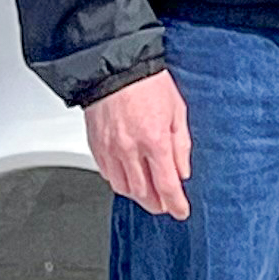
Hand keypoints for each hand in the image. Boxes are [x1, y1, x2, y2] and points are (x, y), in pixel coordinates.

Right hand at [87, 71, 192, 219]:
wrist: (115, 68)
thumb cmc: (148, 83)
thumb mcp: (178, 112)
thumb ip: (181, 146)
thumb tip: (183, 172)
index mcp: (155, 141)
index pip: (166, 185)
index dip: (175, 204)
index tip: (180, 211)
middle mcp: (130, 150)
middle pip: (143, 193)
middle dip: (156, 204)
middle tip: (165, 205)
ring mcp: (110, 150)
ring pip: (123, 188)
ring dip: (138, 195)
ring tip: (149, 194)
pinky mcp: (96, 146)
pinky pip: (107, 174)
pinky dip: (120, 181)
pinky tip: (130, 178)